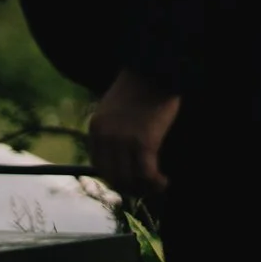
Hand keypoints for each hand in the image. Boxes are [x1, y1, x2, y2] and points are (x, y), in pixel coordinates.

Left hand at [87, 68, 180, 196]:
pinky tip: (164, 181)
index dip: (115, 179)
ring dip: (144, 188)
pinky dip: (155, 182)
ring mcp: (122, 140)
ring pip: (129, 179)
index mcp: (96, 128)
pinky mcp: (144, 142)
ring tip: (158, 185)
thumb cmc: (139, 90)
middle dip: (130, 188)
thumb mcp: (115, 110)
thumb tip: (123, 162)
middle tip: (146, 189)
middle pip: (112, 176)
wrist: (153, 72)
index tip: (130, 182)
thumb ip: (113, 132)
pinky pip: (146, 174)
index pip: (98, 166)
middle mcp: (105, 136)